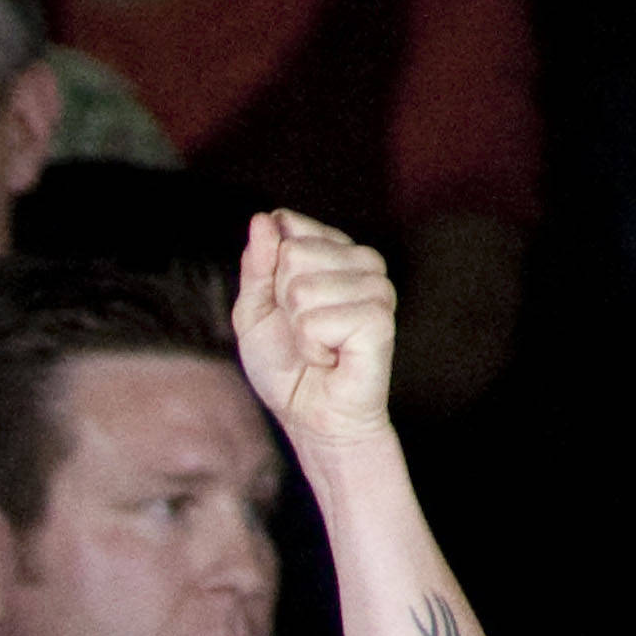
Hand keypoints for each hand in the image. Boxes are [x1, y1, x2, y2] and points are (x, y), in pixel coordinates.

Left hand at [230, 209, 399, 455]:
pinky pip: (317, 320)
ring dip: (298, 329)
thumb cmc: (287, 365)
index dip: (269, 275)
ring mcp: (377, 287)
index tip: (284, 307)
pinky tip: (332, 357)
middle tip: (303, 332)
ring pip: (302, 288)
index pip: (286, 226)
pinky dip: (312, 347)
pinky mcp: (380, 318)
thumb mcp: (254, 311)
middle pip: (293, 254)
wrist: (311, 416)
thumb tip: (264, 218)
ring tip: (320, 346)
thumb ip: (257, 266)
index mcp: (336, 250)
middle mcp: (363, 260)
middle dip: (282, 302)